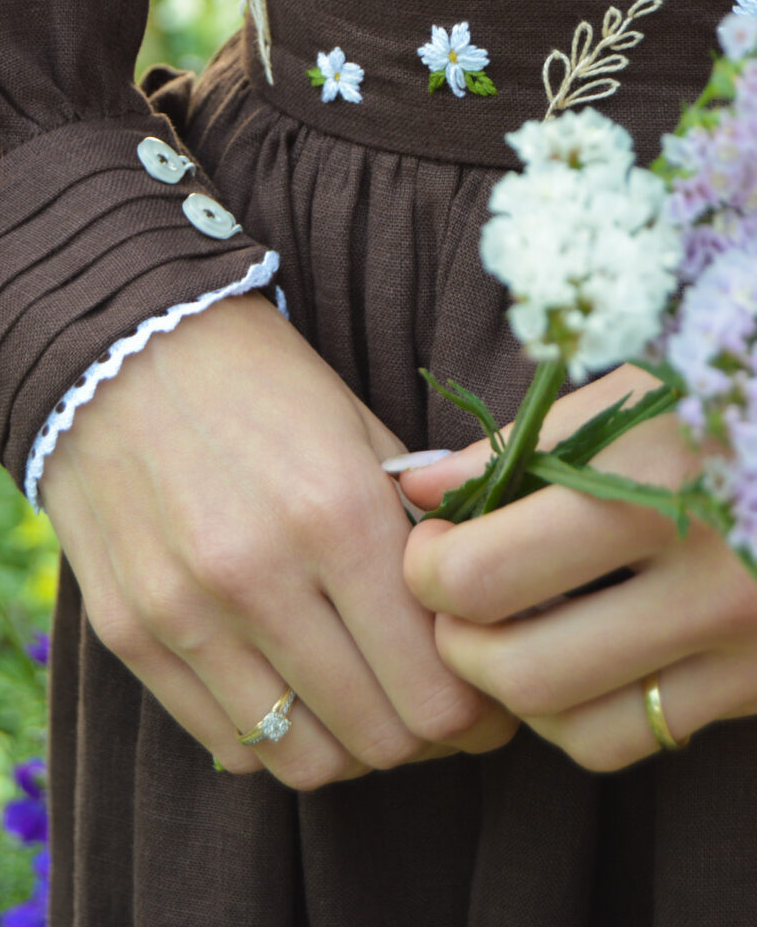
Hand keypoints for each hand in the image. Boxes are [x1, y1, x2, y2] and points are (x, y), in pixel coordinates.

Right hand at [40, 292, 515, 787]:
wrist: (115, 344)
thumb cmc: (259, 380)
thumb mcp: (360, 431)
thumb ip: (417, 531)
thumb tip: (478, 622)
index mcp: (337, 513)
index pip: (437, 693)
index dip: (479, 715)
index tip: (486, 701)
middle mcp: (258, 575)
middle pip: (380, 740)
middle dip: (426, 738)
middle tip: (435, 709)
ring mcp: (184, 612)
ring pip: (302, 759)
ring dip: (350, 747)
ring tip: (362, 704)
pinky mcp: (128, 631)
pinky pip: (225, 741)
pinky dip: (274, 735)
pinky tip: (292, 689)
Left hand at [398, 364, 756, 770]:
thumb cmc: (722, 407)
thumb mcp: (627, 397)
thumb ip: (514, 447)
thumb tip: (413, 490)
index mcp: (651, 478)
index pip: (483, 575)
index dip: (427, 569)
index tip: (433, 542)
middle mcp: (701, 571)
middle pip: (517, 669)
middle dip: (455, 642)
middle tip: (451, 600)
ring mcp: (739, 641)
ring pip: (569, 723)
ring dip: (511, 687)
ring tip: (506, 627)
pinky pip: (629, 740)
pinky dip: (574, 714)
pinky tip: (573, 656)